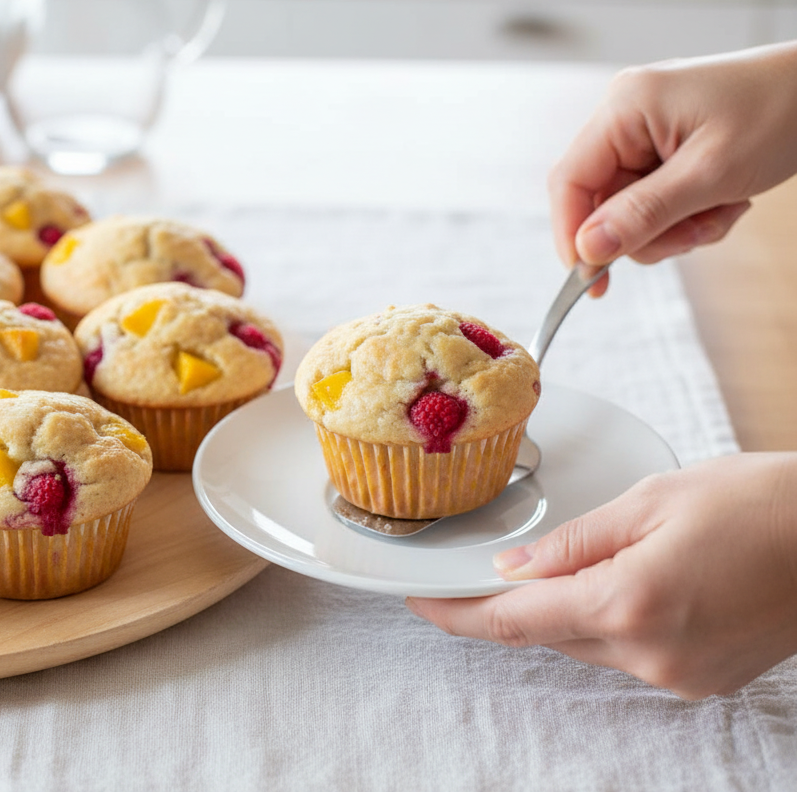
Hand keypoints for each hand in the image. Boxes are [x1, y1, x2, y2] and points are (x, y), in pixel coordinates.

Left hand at [406, 453, 796, 698]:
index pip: (513, 621)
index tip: (418, 602)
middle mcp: (650, 654)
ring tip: (593, 555)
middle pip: (547, 633)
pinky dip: (610, 619)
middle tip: (497, 562)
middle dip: (517, 599)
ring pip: (586, 644)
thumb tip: (511, 570)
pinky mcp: (701, 680)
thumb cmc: (761, 503)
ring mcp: (678, 675)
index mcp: (629, 603)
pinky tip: (631, 579)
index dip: (455, 614)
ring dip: (568, 607)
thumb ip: (573, 541)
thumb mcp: (653, 500)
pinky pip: (627, 653)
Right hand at [549, 42, 796, 294]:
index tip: (592, 279)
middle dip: (649, 231)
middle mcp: (626, 116)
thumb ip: (644, 214)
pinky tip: (726, 199)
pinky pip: (657, 199)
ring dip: (676, 226)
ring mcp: (646, 131)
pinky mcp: (666, 145)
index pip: (569, 181)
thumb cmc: (780, 112)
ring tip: (723, 210)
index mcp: (624, 108)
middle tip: (697, 234)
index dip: (573, 234)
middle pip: (602, 201)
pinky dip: (690, 213)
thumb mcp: (712, 174)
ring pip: (631, 208)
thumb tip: (587, 251)